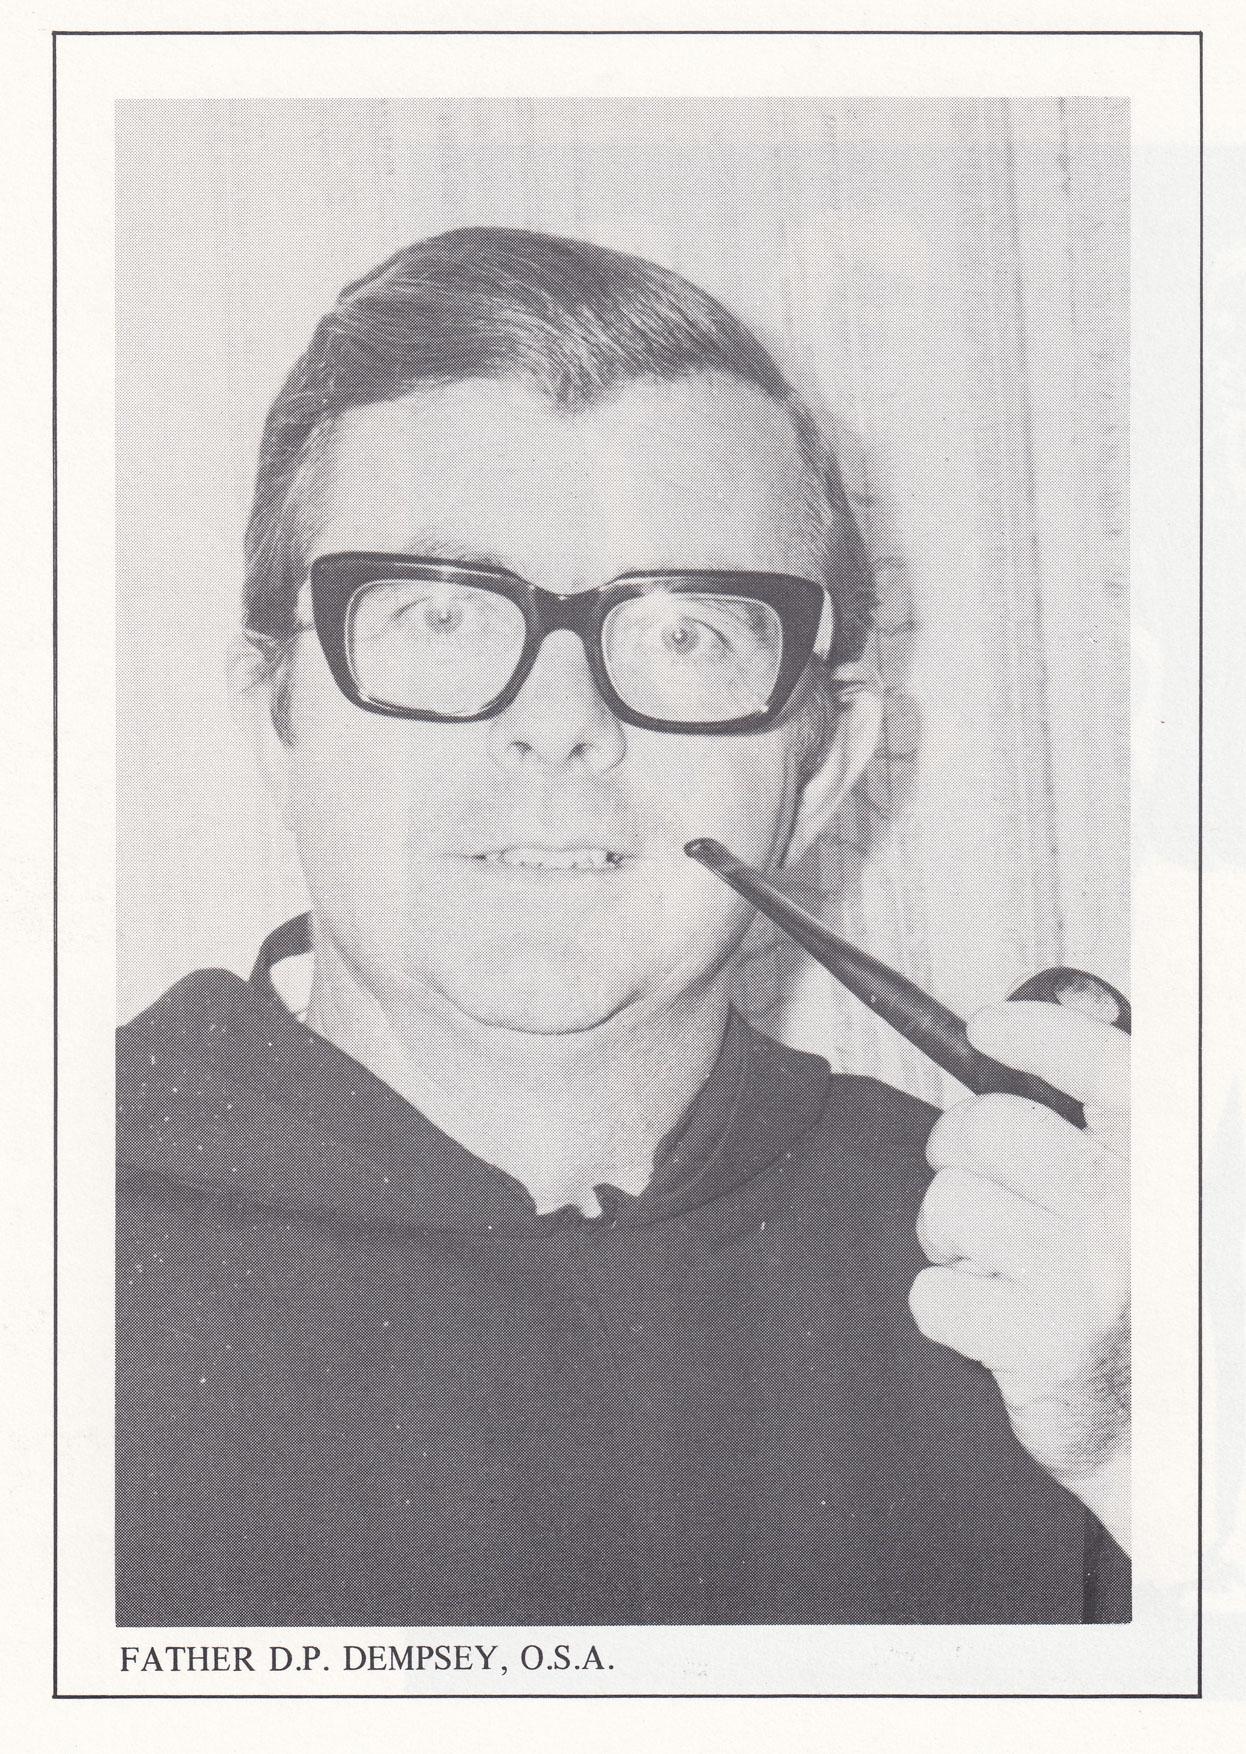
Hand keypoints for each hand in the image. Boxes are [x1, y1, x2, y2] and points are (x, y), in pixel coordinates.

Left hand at [909, 1001, 1130, 1549]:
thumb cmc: (1131, 1294)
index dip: (1039, 1032)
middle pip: (987, 1128)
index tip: (989, 1028)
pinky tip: (993, 1324)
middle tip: (985, 1191)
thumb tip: (1051, 1007)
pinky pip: (933, 1290)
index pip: (1104, 1065)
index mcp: (1168, 1163)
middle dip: (960, 1153)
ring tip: (996, 1266)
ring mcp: (1090, 1275)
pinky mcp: (1043, 1342)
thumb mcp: (1139, 1191)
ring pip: (949, 1203)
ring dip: (951, 1236)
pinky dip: (945, 1307)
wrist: (1156, 1437)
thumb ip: (1101, 1113)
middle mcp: (1138, 1209)